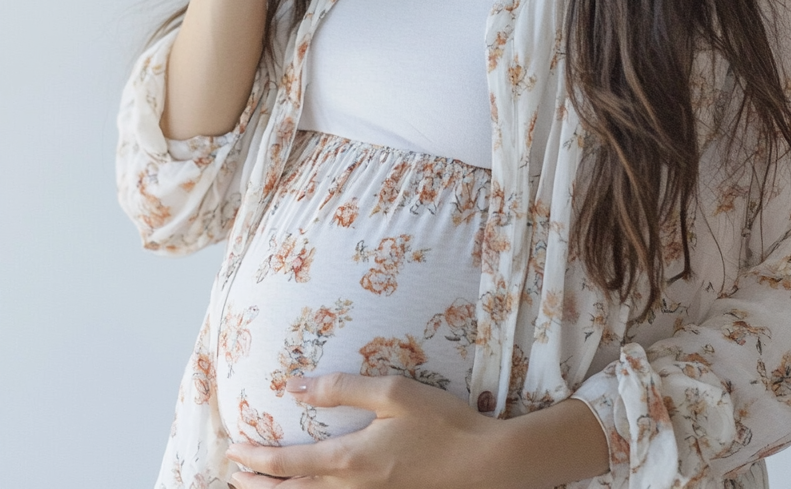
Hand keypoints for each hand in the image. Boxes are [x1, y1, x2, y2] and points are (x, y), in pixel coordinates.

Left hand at [225, 372, 504, 488]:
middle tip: (233, 474)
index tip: (233, 450)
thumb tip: (295, 385)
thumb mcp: (393, 392)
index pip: (288, 464)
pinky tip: (311, 488)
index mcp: (349, 460)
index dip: (256, 458)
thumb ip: (342, 388)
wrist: (485, 465)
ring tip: (258, 487)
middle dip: (258, 485)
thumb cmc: (442, 423)